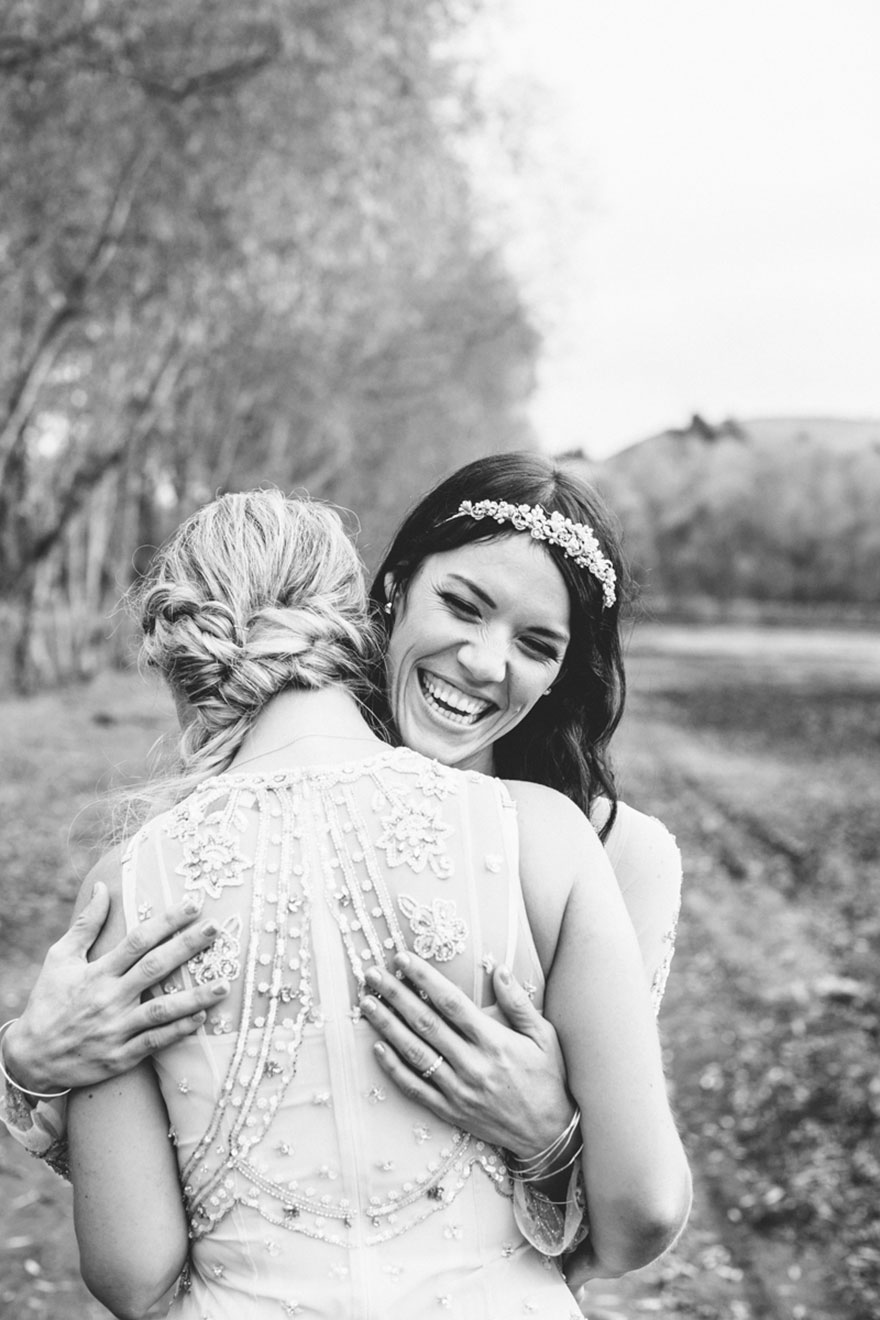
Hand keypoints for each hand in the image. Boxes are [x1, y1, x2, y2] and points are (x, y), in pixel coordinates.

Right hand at [4, 882, 227, 1095]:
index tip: (192, 905)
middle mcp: (109, 998)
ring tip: (224, 984)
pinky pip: (155, 1042)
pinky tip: (202, 1019)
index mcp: (97, 972)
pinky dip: (179, 1031)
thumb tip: (102, 886)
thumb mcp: (60, 958)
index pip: (137, 940)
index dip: (166, 921)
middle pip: (155, 968)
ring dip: (195, 997)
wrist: (30, 1058)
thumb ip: (86, 924)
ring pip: (162, 1010)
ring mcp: (116, 1029)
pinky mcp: (119, 1057)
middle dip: (187, 946)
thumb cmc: (48, 1002)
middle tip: (215, 929)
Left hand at [361, 952, 573, 1158]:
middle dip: (396, 996)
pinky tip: (377, 1049)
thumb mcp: (544, 1036)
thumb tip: (498, 968)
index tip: (404, 959)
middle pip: (426, 1023)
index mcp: (495, 1042)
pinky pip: (416, 1089)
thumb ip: (519, 1003)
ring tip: (367, 1004)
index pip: (452, 1002)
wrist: (549, 1134)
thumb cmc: (548, 1079)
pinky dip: (394, 1069)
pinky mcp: (451, 1111)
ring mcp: (459, 1090)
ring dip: (387, 1027)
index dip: (425, 979)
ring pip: (415, 1053)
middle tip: (373, 974)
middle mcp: (473, 1064)